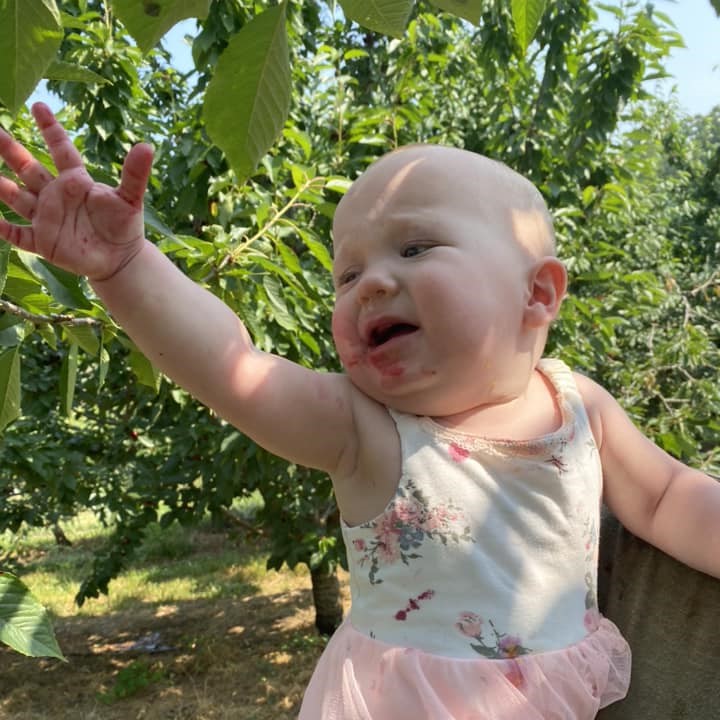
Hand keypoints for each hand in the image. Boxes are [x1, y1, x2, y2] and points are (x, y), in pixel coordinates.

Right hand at [0, 103, 153, 280]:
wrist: (120, 259)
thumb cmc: (124, 225)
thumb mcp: (131, 199)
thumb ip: (135, 174)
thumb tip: (147, 146)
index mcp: (76, 180)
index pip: (61, 150)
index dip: (51, 129)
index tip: (38, 105)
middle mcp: (56, 195)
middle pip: (28, 168)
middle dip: (10, 149)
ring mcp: (47, 217)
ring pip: (16, 197)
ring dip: (0, 186)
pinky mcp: (43, 241)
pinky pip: (17, 234)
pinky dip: (2, 228)